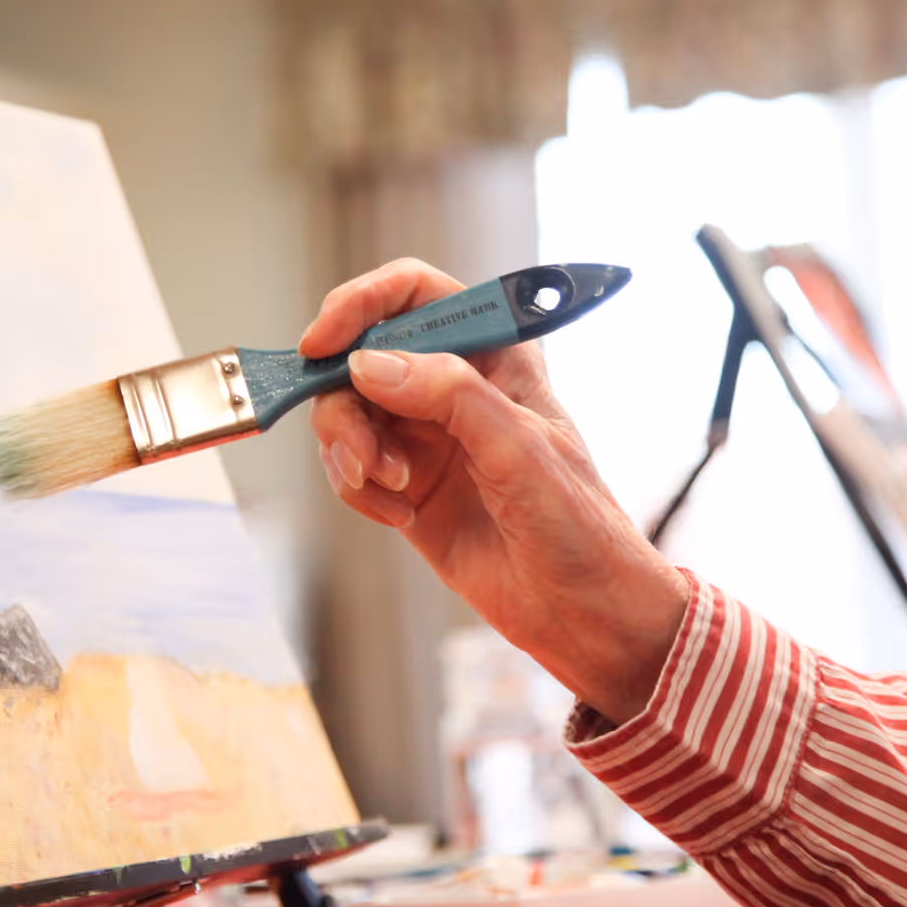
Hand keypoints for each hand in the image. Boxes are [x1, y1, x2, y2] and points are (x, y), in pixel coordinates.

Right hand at [303, 258, 687, 725]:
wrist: (581, 611)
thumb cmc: (577, 524)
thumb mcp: (520, 449)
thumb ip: (449, 396)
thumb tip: (369, 364)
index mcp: (495, 353)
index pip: (413, 295)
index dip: (361, 305)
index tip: (324, 343)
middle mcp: (453, 385)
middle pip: (361, 357)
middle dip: (346, 403)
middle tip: (362, 454)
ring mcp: (426, 435)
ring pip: (346, 413)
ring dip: (350, 450)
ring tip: (388, 489)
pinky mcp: (406, 484)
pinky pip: (352, 467)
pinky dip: (359, 490)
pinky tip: (399, 516)